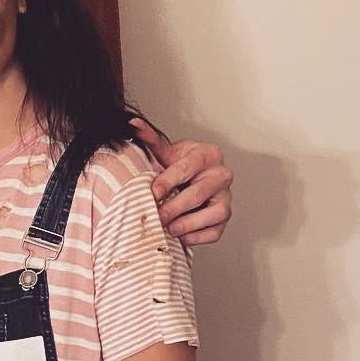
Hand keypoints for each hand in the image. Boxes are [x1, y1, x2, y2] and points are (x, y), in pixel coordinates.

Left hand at [129, 116, 232, 246]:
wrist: (193, 180)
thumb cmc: (180, 168)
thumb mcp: (166, 153)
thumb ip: (151, 140)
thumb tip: (133, 124)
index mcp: (208, 155)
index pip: (187, 168)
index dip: (167, 182)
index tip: (152, 193)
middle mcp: (222, 175)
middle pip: (198, 194)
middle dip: (174, 208)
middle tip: (157, 216)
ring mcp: (226, 197)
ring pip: (215, 213)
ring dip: (188, 224)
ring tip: (169, 228)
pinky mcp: (225, 218)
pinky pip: (215, 231)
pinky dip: (197, 236)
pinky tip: (180, 236)